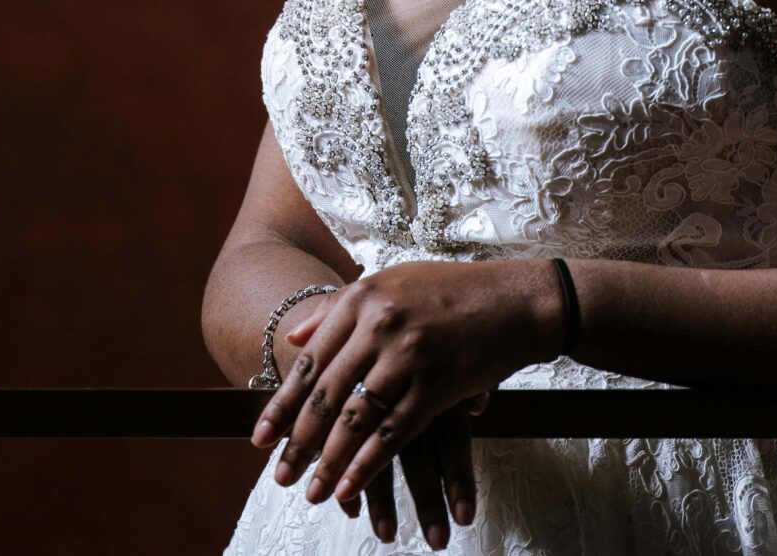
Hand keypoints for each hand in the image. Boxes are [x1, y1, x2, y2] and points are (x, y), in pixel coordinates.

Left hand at [250, 259, 559, 544]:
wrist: (516, 298)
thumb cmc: (452, 290)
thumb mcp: (390, 283)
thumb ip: (338, 308)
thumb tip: (292, 338)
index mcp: (361, 298)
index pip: (310, 361)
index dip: (282, 405)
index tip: (259, 439)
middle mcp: (378, 325)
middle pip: (327, 395)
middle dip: (298, 442)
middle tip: (279, 476)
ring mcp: (407, 355)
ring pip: (356, 419)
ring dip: (329, 462)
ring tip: (311, 493)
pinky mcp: (438, 384)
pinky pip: (394, 433)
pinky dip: (370, 465)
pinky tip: (352, 488)